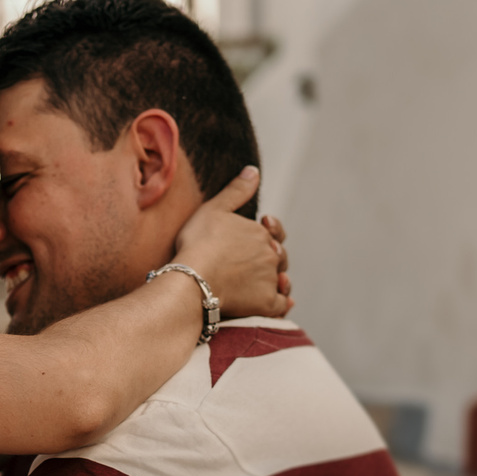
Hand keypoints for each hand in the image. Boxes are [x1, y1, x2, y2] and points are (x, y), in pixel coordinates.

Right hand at [171, 166, 291, 320]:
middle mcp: (269, 255)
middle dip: (271, 258)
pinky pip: (280, 305)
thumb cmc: (199, 242)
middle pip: (278, 257)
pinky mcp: (265, 303)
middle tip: (256, 263)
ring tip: (273, 281)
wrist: (193, 277)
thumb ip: (237, 190)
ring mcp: (268, 280)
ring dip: (279, 279)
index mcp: (260, 233)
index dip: (271, 232)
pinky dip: (283, 303)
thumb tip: (254, 170)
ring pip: (280, 280)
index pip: (275, 233)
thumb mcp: (214, 208)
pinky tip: (282, 302)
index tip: (262, 231)